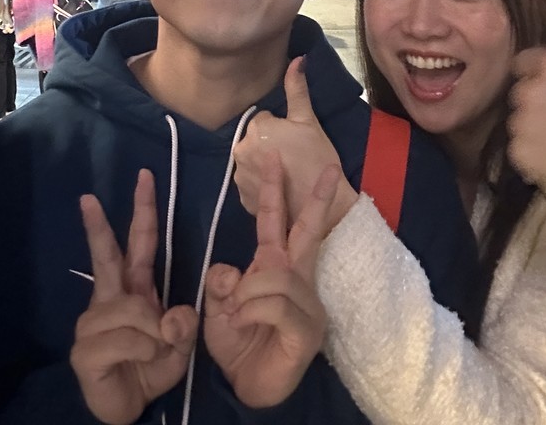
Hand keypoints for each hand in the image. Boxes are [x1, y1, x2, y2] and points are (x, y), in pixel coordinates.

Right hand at [70, 170, 199, 424]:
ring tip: (154, 352)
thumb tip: (170, 314)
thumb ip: (183, 325)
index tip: (145, 179)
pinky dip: (142, 350)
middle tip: (89, 197)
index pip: (139, 246)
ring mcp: (91, 324)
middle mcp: (108, 301)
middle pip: (106, 257)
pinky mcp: (84, 350)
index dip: (143, 213)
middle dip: (99, 226)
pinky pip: (126, 339)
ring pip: (133, 310)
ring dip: (154, 333)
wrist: (127, 410)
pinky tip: (139, 362)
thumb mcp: (180, 346)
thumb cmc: (151, 371)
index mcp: (133, 292)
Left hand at [204, 153, 336, 407]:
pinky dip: (252, 313)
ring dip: (247, 295)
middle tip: (328, 165)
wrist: (248, 387)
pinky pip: (275, 305)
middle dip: (315, 197)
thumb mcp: (217, 308)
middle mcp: (296, 279)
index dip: (275, 190)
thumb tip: (230, 270)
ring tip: (238, 317)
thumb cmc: (238, 344)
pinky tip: (244, 325)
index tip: (276, 156)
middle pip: (307, 230)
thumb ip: (221, 283)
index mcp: (273, 267)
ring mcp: (307, 303)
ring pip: (274, 275)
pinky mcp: (307, 329)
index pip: (276, 222)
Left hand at [235, 58, 356, 228]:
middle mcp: (240, 150)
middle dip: (269, 145)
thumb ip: (297, 90)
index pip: (264, 120)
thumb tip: (297, 59)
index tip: (296, 141)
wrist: (321, 208)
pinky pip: (249, 183)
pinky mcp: (242, 198)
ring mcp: (239, 176)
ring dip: (262, 164)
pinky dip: (260, 185)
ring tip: (288, 175)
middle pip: (254, 140)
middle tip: (294, 157)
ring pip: (250, 161)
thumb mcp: (309, 122)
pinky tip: (279, 190)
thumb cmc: (318, 159)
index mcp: (256, 129)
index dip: (282, 129)